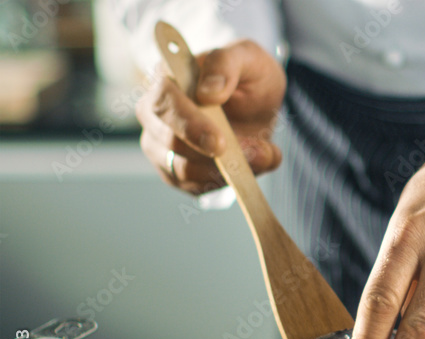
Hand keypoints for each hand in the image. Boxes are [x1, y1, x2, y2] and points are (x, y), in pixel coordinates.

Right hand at [136, 39, 285, 193]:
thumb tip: (209, 92)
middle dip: (209, 156)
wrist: (254, 101)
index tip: (218, 143)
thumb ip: (227, 64)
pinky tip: (248, 168)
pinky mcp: (175, 170)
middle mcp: (155, 113)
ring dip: (224, 172)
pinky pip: (194, 187)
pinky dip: (225, 183)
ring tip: (263, 156)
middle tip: (252, 155)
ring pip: (180, 170)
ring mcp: (160, 144)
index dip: (189, 125)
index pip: (163, 102)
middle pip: (167, 142)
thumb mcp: (247, 57)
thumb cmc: (246, 75)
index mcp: (167, 79)